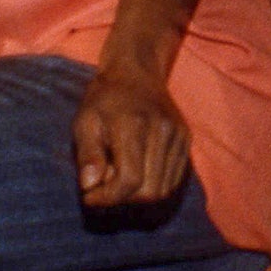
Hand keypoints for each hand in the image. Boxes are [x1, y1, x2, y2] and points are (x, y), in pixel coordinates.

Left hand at [72, 67, 191, 208]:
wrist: (136, 73)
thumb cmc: (104, 100)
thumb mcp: (84, 122)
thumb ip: (87, 155)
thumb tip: (89, 186)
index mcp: (134, 124)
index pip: (129, 179)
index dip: (108, 196)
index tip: (89, 196)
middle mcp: (163, 131)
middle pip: (148, 191)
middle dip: (122, 198)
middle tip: (103, 185)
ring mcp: (179, 136)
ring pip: (163, 190)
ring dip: (138, 195)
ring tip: (119, 177)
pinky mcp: (186, 141)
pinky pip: (172, 180)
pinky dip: (152, 186)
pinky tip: (136, 172)